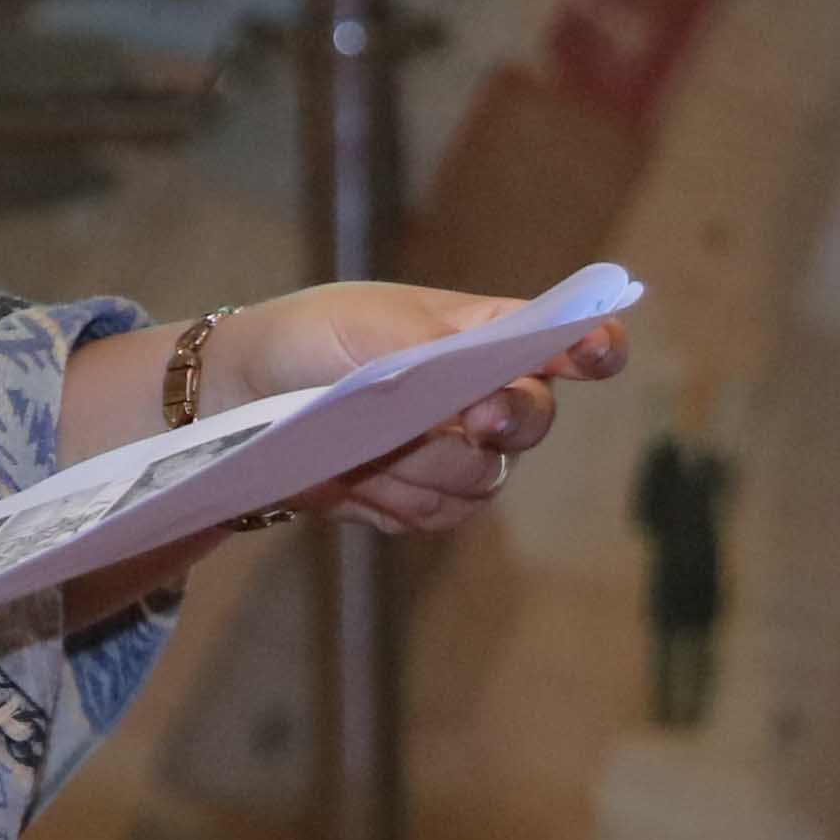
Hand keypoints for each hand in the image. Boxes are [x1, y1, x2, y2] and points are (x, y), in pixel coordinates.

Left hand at [221, 284, 625, 538]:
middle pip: (533, 421)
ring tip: (365, 439)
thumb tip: (479, 380)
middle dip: (506, 419)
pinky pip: (435, 515)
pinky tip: (352, 475)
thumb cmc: (314, 338)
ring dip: (422, 462)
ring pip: (480, 479)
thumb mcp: (367, 325)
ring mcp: (461, 455)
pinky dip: (392, 497)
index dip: (593, 345)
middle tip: (476, 416)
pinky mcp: (425, 503)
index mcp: (487, 334)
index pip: (565, 340)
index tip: (594, 351)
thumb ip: (432, 348)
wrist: (244, 398)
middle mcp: (487, 397)